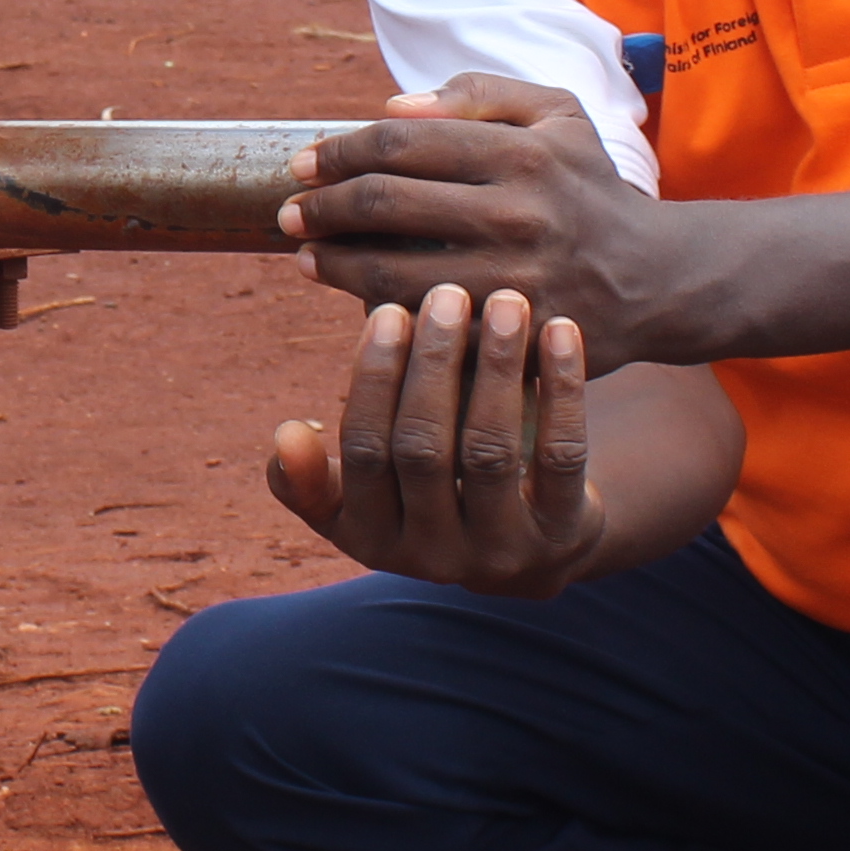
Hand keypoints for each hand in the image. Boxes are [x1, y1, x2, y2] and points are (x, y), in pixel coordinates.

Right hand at [267, 281, 607, 595]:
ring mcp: (503, 550)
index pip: (364, 452)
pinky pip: (561, 454)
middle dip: (433, 365)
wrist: (529, 548)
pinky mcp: (563, 532)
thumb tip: (285, 435)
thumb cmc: (427, 499)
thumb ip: (312, 475)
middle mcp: (436, 557)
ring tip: (506, 301)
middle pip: (424, 449)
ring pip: (490, 450)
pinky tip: (560, 331)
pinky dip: (560, 389)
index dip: (374, 379)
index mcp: (374, 540)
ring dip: (496, 368)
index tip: (389, 310)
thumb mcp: (362, 500)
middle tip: (447, 293)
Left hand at [280, 74, 683, 366]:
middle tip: (287, 214)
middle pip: (385, 206)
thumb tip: (392, 106)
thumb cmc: (588, 187)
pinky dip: (378, 311)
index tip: (303, 164)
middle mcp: (520, 215)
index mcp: (522, 153)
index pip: (400, 143)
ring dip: (333, 265)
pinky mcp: (512, 340)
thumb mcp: (556, 115)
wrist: (656, 278)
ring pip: (392, 273)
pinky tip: (355, 298)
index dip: (337, 152)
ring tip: (305, 257)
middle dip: (320, 208)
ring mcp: (516, 282)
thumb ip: (479, 93)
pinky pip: (425, 325)